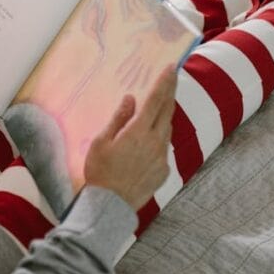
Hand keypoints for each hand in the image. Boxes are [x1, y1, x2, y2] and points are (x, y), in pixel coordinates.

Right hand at [83, 66, 177, 210]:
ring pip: (167, 130)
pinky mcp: (163, 171)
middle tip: (173, 78)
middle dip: (170, 92)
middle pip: (167, 111)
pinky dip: (158, 139)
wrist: (111, 206)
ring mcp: (162, 157)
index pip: (156, 100)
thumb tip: (131, 99)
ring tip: (158, 108)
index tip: (171, 68)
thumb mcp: (101, 141)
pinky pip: (163, 148)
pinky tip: (148, 143)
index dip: (164, 82)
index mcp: (139, 131)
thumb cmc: (100, 171)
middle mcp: (156, 142)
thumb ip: (119, 118)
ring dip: (164, 116)